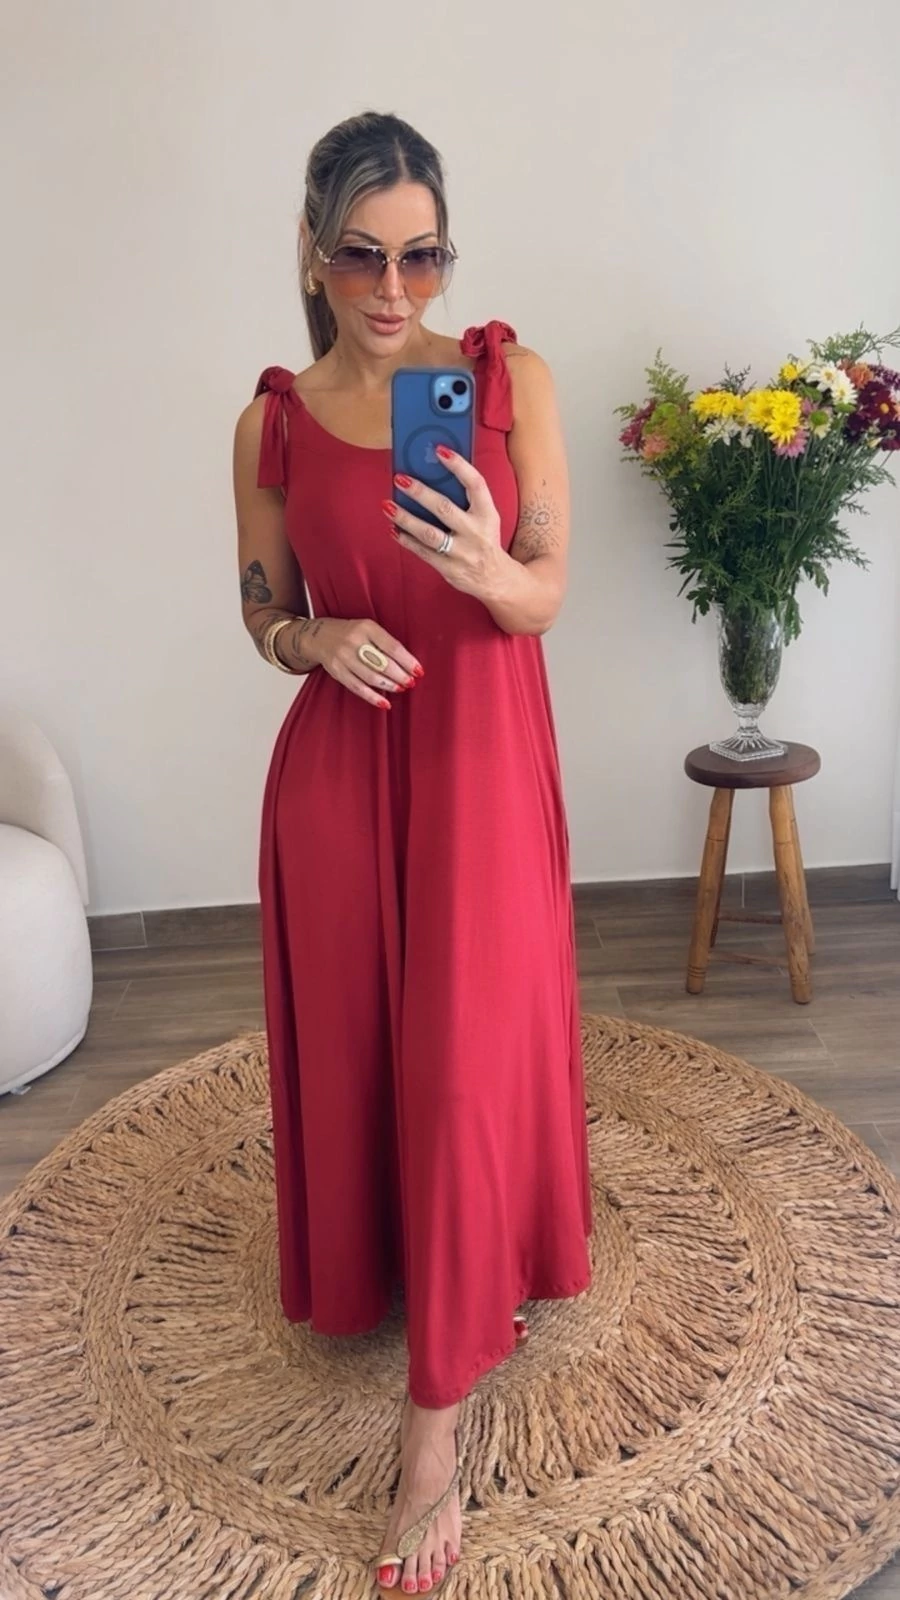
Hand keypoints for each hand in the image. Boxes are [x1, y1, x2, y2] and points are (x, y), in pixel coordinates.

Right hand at [295, 617, 422, 709]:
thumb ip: (385, 643)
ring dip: (389, 685)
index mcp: (367, 628)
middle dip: (400, 676)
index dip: (407, 661)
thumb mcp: (369, 628)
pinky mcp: (337, 671)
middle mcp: (354, 641)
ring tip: (400, 688)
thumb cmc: (352, 633)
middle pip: (382, 663)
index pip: (392, 647)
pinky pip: (357, 687)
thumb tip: (408, 664)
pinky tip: (384, 703)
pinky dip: (373, 697)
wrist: (320, 636)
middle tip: (411, 682)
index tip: (418, 671)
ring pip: (371, 677)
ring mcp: (344, 657)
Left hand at [383, 448, 506, 599]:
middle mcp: (476, 532)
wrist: (495, 578)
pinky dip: (406, 540)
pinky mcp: (449, 568)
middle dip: (420, 492)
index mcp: (487, 514)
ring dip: (406, 518)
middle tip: (400, 478)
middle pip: (444, 508)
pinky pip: (423, 552)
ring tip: (388, 505)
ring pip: (429, 533)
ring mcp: (462, 552)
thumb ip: (466, 500)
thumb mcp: (485, 518)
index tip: (440, 450)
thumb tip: (433, 475)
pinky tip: (394, 529)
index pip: (475, 484)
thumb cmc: (484, 539)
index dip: (459, 465)